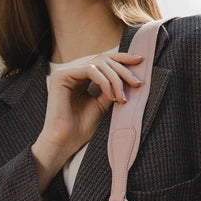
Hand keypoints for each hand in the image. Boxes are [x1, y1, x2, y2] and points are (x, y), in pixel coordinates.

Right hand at [31, 51, 141, 188]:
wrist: (66, 142)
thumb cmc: (82, 127)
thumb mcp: (104, 103)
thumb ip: (112, 87)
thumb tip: (131, 74)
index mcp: (80, 76)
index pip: (103, 60)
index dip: (122, 59)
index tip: (140, 61)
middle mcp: (71, 70)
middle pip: (103, 59)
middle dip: (123, 70)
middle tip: (137, 83)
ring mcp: (65, 72)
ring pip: (99, 63)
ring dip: (116, 79)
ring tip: (122, 98)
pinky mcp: (61, 76)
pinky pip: (90, 70)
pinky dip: (104, 82)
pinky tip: (111, 97)